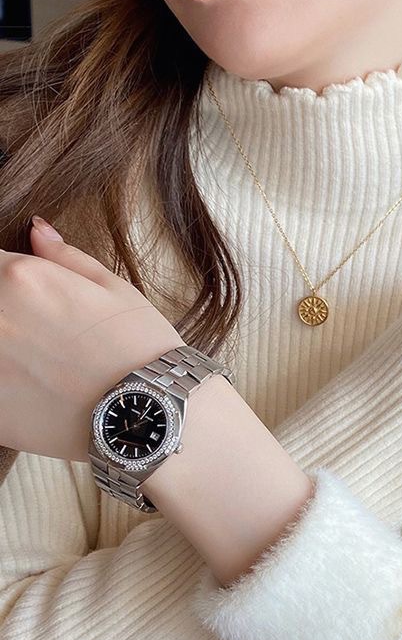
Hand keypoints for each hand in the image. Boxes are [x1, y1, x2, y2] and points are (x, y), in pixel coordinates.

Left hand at [0, 216, 185, 461]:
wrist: (148, 410)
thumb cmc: (139, 347)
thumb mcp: (114, 289)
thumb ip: (64, 257)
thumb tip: (36, 229)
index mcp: (19, 277)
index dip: (6, 275)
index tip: (20, 290)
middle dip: (6, 312)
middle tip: (39, 333)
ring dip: (3, 346)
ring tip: (37, 358)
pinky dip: (3, 381)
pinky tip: (31, 388)